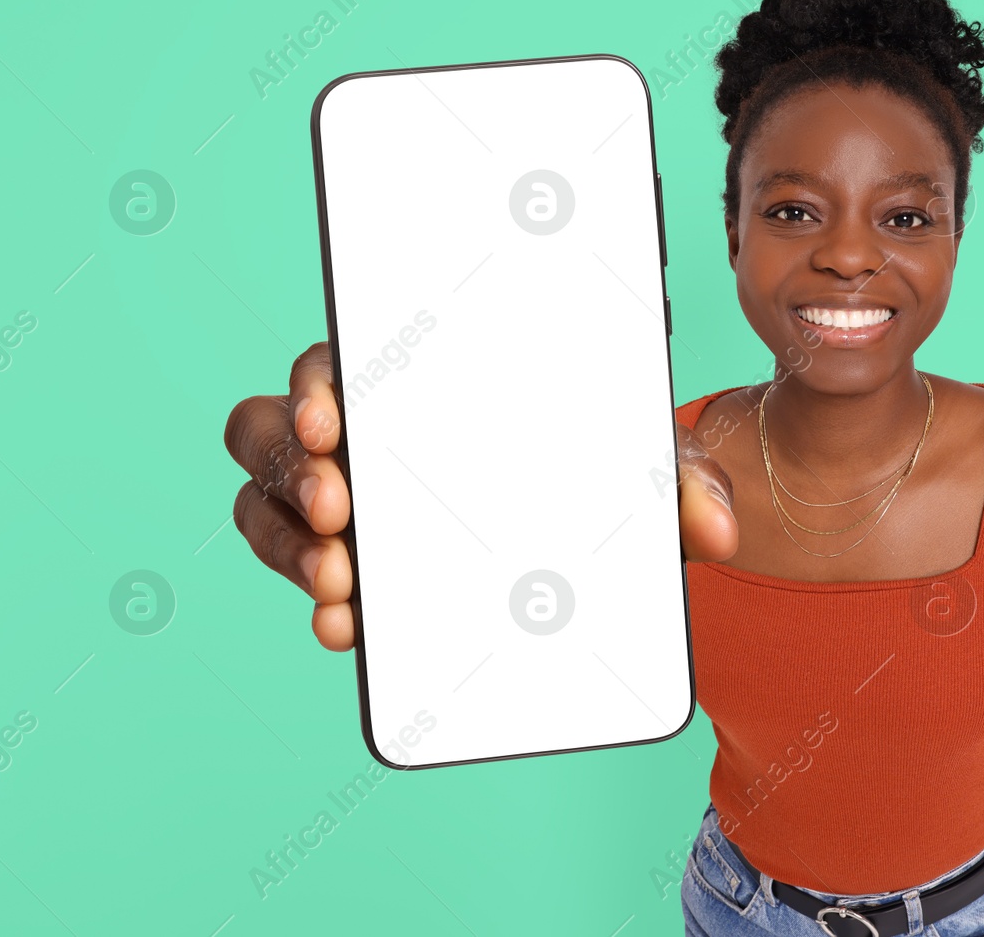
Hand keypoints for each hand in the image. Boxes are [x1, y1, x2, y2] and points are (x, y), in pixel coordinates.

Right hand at [223, 342, 739, 652]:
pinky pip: (299, 567)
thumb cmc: (601, 468)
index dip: (318, 380)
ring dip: (286, 541)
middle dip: (290, 466)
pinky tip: (346, 626)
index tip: (334, 419)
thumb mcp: (646, 464)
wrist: (602, 530)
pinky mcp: (348, 559)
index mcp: (422, 375)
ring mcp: (346, 496)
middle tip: (338, 510)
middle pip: (273, 427)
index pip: (340, 357)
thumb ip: (681, 480)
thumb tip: (718, 529)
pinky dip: (317, 596)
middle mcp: (366, 430)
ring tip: (342, 583)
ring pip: (265, 501)